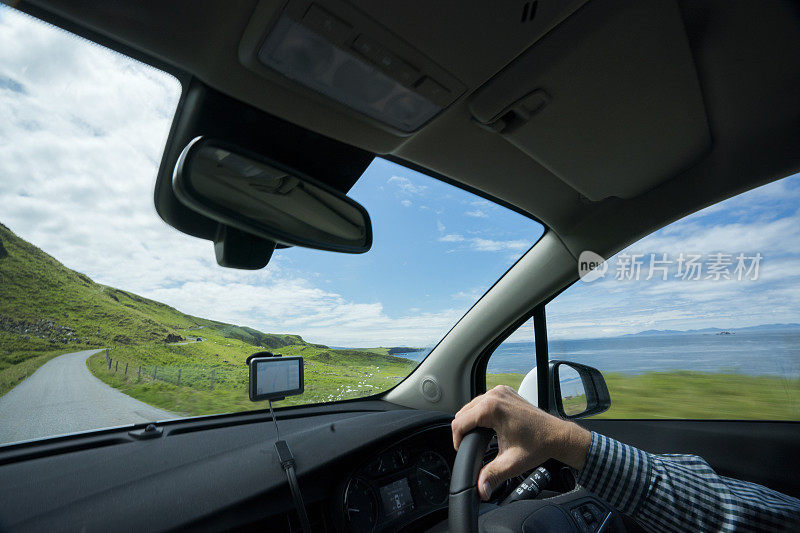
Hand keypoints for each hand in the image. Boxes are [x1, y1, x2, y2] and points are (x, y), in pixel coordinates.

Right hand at [451, 385, 590, 499]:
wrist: (557, 435)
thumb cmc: (538, 445)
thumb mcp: (511, 463)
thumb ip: (492, 475)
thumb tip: (480, 490)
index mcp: (492, 408)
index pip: (459, 422)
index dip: (457, 440)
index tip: (462, 450)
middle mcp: (494, 395)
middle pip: (463, 413)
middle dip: (464, 431)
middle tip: (472, 446)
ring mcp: (500, 391)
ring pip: (472, 406)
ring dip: (472, 421)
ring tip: (480, 438)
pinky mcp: (504, 392)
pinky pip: (483, 401)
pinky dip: (482, 413)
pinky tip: (489, 426)